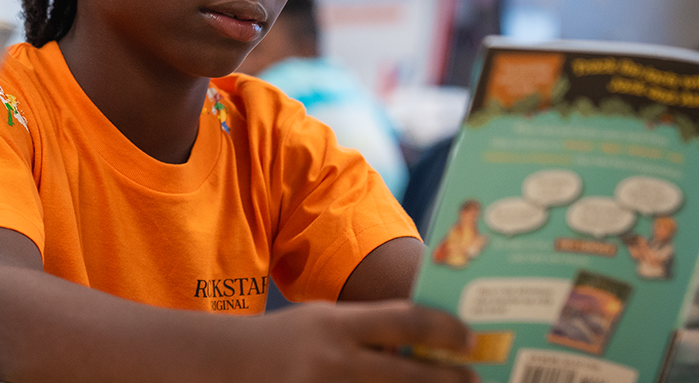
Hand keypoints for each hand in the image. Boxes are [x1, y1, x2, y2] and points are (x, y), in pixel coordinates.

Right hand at [246, 300, 475, 382]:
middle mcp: (331, 361)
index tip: (470, 340)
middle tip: (473, 379)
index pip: (405, 322)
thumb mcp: (323, 323)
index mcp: (335, 325)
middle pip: (408, 375)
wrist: (225, 363)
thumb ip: (367, 332)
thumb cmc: (284, 342)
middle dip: (449, 380)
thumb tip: (424, 347)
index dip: (445, 331)